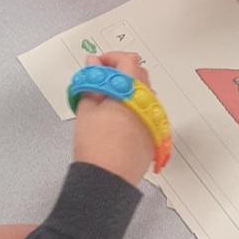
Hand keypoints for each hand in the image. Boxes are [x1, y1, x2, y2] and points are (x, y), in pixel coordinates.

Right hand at [71, 52, 153, 187]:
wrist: (108, 180)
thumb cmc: (97, 148)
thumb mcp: (86, 110)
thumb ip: (91, 81)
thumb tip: (93, 65)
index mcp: (131, 92)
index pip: (127, 61)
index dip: (110, 58)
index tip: (97, 65)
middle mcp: (148, 103)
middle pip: (139, 76)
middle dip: (118, 73)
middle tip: (99, 80)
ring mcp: (153, 120)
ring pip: (143, 95)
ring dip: (126, 90)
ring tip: (105, 101)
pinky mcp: (153, 135)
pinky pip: (145, 113)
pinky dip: (132, 108)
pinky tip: (116, 119)